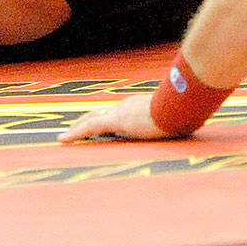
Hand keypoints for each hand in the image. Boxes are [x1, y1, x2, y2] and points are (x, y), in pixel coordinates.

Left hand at [57, 95, 175, 141]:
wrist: (180, 107)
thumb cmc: (181, 113)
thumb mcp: (173, 116)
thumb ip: (170, 117)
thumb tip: (182, 122)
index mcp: (135, 106)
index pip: (113, 113)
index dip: (101, 119)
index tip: (95, 124)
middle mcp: (124, 106)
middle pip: (97, 113)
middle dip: (83, 122)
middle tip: (71, 131)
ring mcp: (119, 112)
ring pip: (90, 119)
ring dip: (76, 129)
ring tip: (63, 138)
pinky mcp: (117, 121)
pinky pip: (90, 127)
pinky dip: (75, 133)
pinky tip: (64, 140)